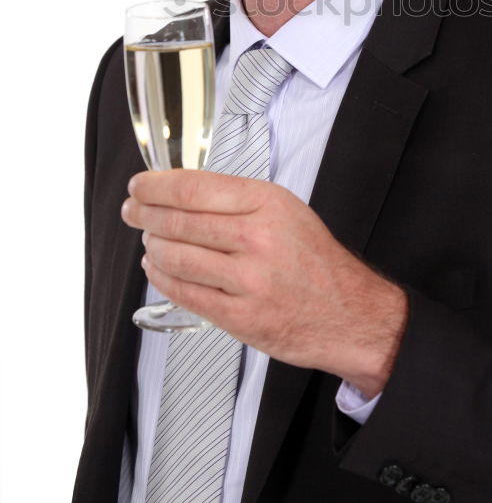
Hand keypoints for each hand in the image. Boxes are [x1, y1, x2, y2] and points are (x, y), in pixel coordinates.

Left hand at [121, 169, 407, 396]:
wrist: (348, 311)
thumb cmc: (315, 260)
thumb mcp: (285, 210)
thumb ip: (237, 200)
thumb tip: (181, 192)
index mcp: (267, 204)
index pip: (194, 188)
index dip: (156, 186)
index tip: (140, 185)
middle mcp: (256, 238)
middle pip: (178, 221)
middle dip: (144, 214)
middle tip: (132, 210)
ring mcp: (246, 280)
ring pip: (175, 257)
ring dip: (152, 246)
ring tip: (150, 240)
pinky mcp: (239, 317)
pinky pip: (184, 293)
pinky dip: (162, 278)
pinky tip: (158, 268)